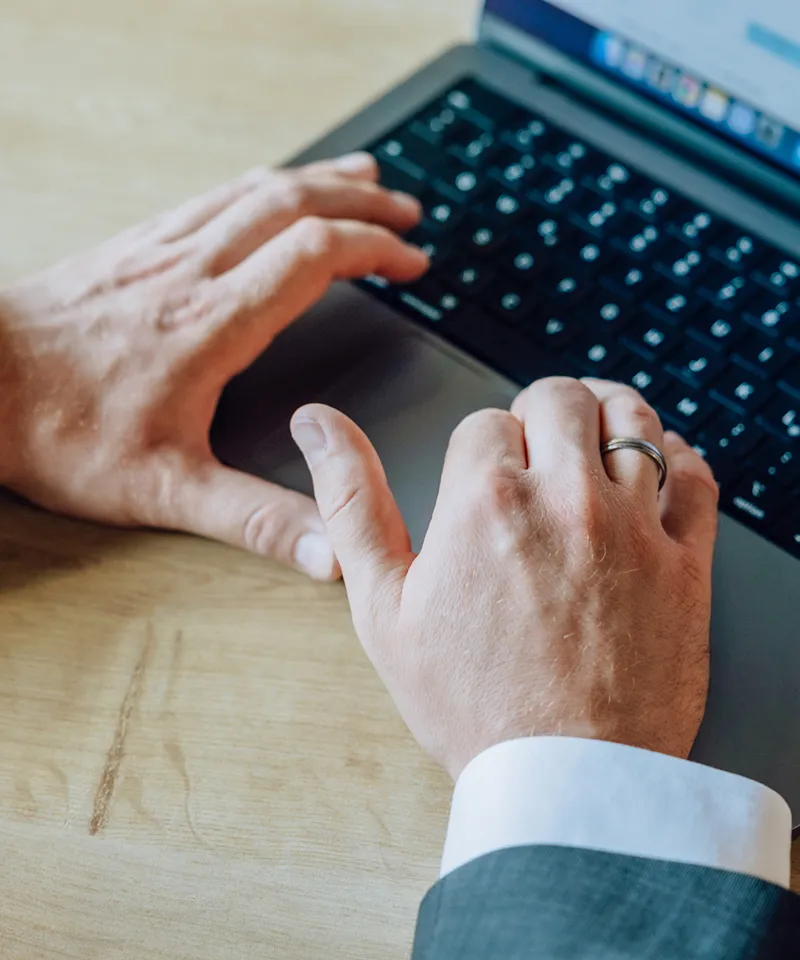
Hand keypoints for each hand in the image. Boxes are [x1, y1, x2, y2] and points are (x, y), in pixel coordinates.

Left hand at [0, 154, 426, 579]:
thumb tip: (332, 553)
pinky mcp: (129, 248)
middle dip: (359, 203)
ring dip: (313, 180)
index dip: (374, 250)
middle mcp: (190, 271)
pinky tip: (262, 194)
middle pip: (291, 204)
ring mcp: (157, 250)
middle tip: (405, 213)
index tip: (414, 262)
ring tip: (358, 178)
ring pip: (250, 190)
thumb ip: (255, 521)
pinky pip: (208, 198)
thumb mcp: (165, 492)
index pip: (314, 255)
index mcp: (213, 323)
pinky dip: (255, 186)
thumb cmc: (59, 433)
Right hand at [291, 378, 718, 778]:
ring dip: (605, 421)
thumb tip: (316, 424)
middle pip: (559, 399)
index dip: (479, 449)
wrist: (567, 783)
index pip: (484, 421)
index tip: (482, 484)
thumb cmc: (474, 709)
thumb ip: (350, 501)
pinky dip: (674, 460)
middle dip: (539, 418)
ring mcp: (633, 527)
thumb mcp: (382, 609)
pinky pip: (696, 474)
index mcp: (485, 502)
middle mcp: (565, 499)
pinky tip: (651, 478)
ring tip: (588, 453)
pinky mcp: (687, 562)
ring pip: (630, 417)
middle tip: (534, 459)